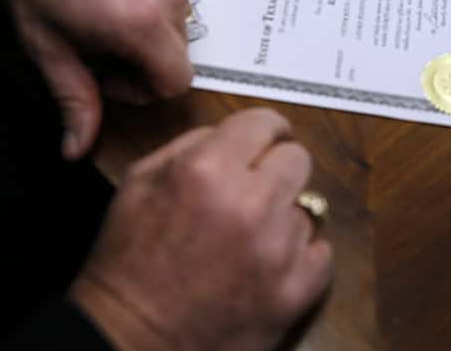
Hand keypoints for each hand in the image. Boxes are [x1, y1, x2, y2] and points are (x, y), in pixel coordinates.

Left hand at [0, 0, 193, 159]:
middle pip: (179, 50)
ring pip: (182, 15)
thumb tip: (77, 150)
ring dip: (153, 18)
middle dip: (145, 53)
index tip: (110, 70)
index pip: (176, 82)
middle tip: (105, 35)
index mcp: (140, 25)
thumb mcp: (44, 40)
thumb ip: (73, 97)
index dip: (144, 88)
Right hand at [69, 109, 332, 350]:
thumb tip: (235, 135)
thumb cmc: (129, 260)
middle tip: (257, 191)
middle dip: (277, 170)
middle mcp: (250, 203)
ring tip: (249, 240)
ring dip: (283, 218)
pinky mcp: (296, 291)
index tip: (264, 143)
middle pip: (298, 159)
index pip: (266, 122)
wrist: (132, 340)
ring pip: (307, 208)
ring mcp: (279, 250)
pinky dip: (300, 257)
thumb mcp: (141, 181)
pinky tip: (269, 265)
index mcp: (208, 170)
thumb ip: (192, 145)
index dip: (265, 131)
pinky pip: (321, 252)